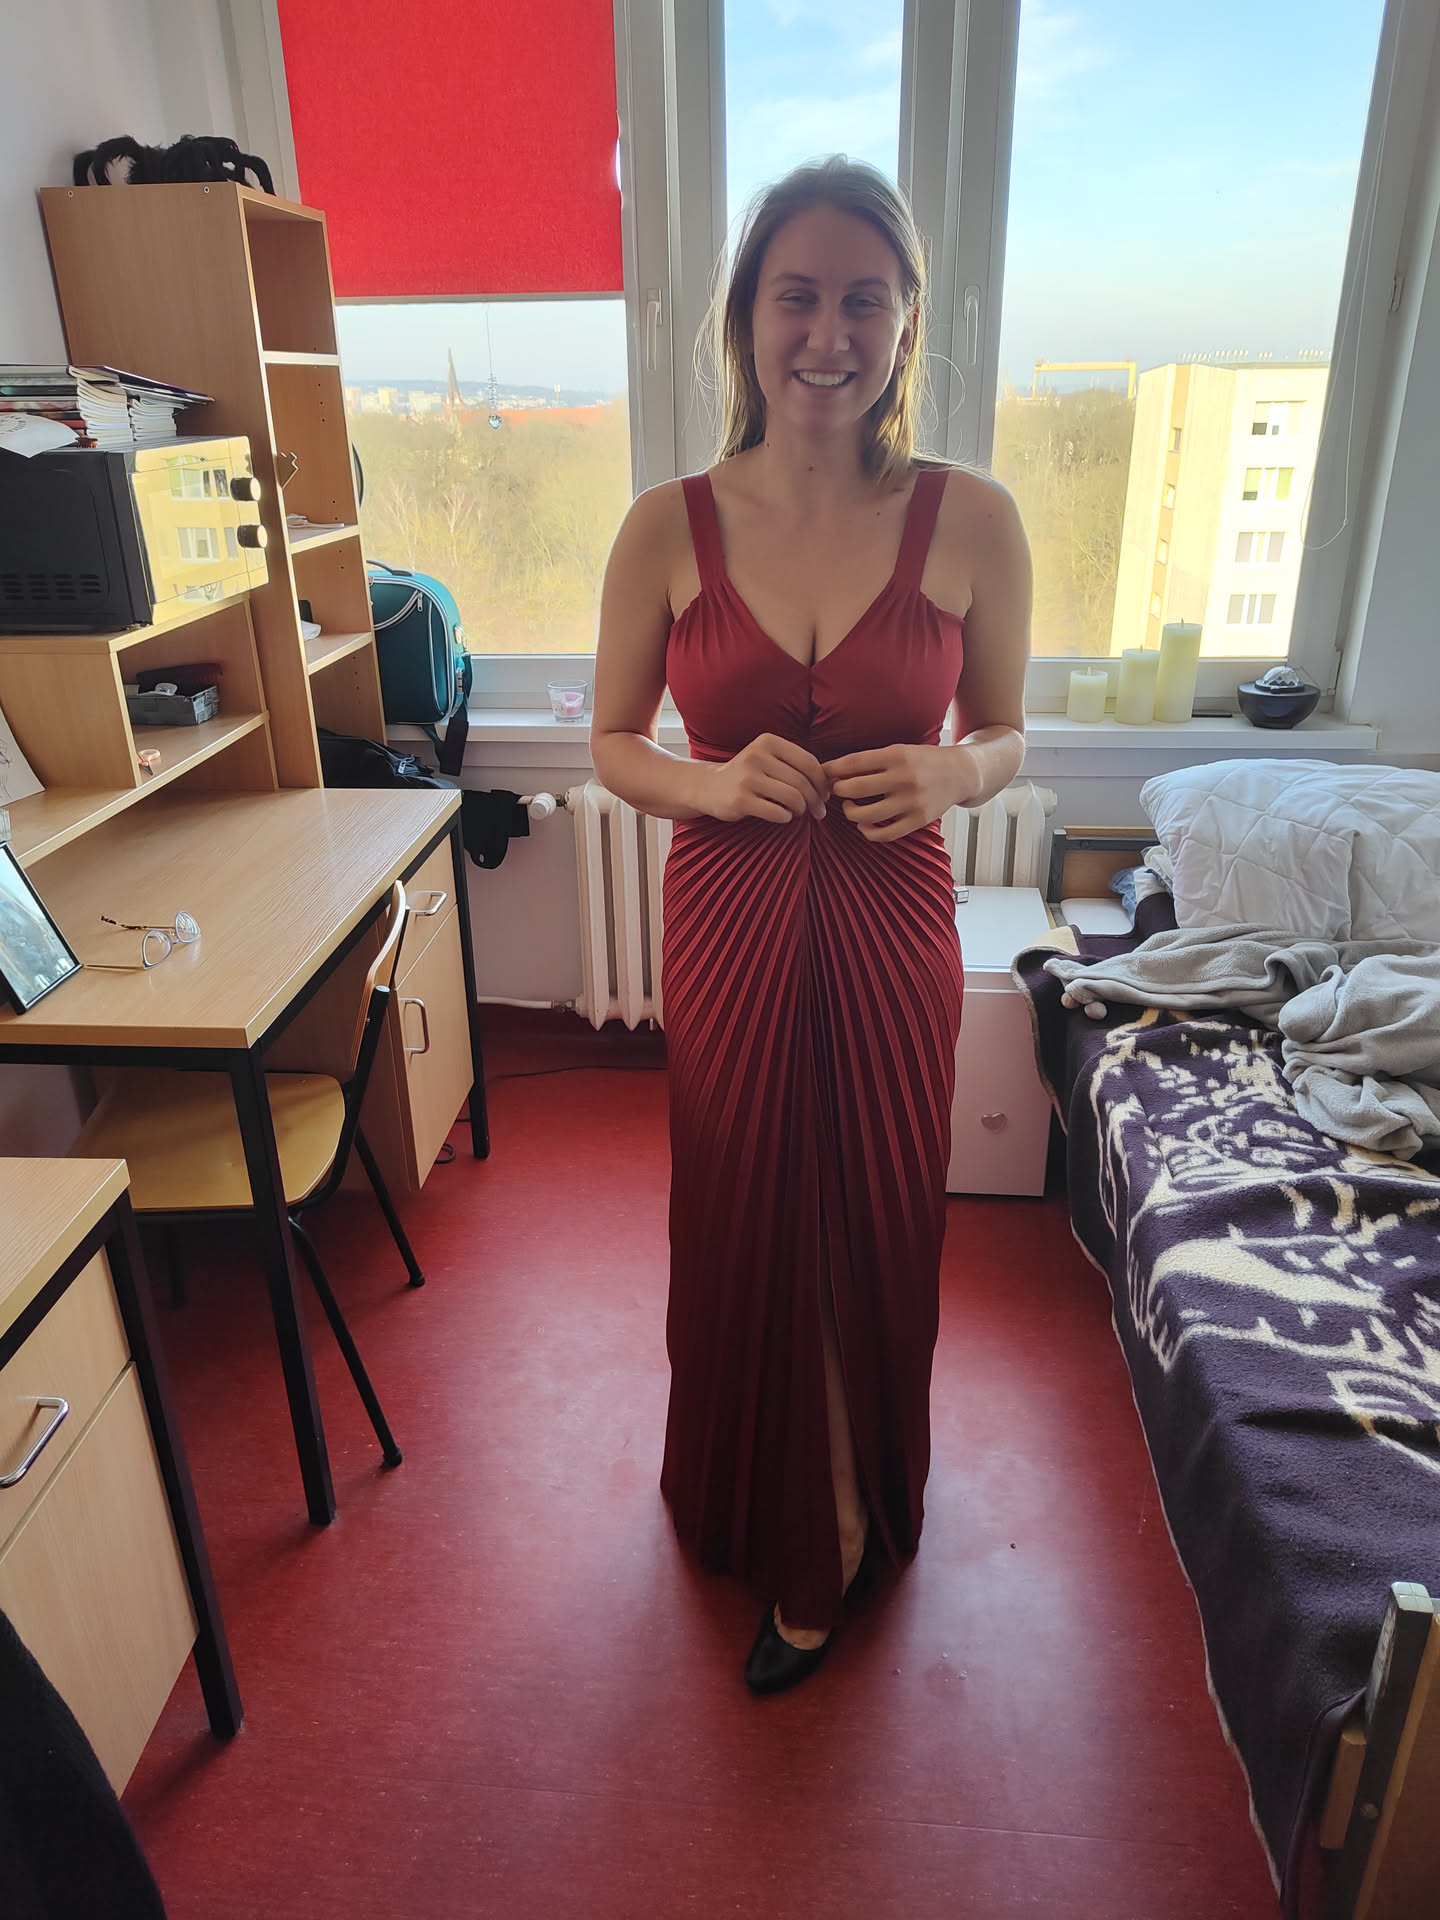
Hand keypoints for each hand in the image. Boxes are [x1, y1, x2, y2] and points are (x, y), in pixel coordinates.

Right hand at [700, 733, 830, 824]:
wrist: (709, 787)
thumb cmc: (749, 775)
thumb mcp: (769, 759)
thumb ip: (795, 764)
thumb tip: (833, 780)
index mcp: (768, 741)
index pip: (808, 762)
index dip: (822, 782)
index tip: (824, 795)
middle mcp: (757, 756)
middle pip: (802, 782)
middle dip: (815, 800)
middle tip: (818, 812)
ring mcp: (747, 778)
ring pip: (792, 797)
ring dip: (801, 810)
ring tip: (799, 813)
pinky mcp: (740, 800)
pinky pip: (777, 812)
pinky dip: (786, 817)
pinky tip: (783, 816)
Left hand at [823, 744, 978, 841]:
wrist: (960, 773)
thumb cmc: (922, 761)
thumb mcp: (899, 751)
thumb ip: (870, 760)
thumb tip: (833, 771)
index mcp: (896, 755)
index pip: (853, 762)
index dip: (831, 769)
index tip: (822, 773)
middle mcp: (903, 778)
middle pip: (854, 788)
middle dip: (837, 790)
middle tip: (836, 789)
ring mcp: (911, 801)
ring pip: (865, 815)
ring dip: (849, 812)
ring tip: (849, 806)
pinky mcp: (918, 820)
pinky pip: (883, 834)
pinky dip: (867, 831)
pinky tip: (864, 824)